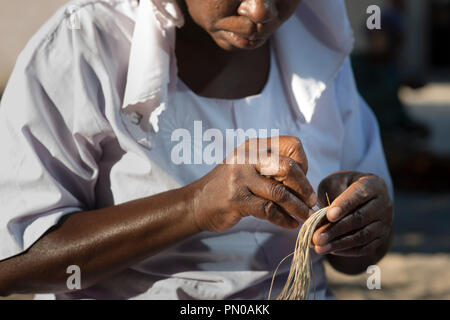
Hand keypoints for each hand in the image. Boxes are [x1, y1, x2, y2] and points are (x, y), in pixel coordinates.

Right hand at [190, 136, 316, 232]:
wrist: (197, 203)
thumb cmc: (229, 186)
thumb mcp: (249, 168)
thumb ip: (273, 170)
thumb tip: (306, 185)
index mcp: (254, 146)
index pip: (292, 145)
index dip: (304, 164)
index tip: (302, 181)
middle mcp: (247, 158)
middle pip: (289, 167)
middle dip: (304, 187)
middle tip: (310, 202)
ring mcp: (240, 178)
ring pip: (280, 193)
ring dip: (297, 208)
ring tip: (304, 216)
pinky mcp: (236, 200)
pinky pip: (268, 211)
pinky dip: (283, 220)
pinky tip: (290, 224)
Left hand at [312, 171, 392, 256]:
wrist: (361, 198)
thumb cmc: (343, 186)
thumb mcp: (334, 182)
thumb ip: (330, 193)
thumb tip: (324, 216)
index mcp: (373, 185)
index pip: (359, 195)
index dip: (344, 206)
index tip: (329, 216)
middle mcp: (383, 204)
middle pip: (359, 218)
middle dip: (336, 229)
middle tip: (317, 237)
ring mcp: (385, 223)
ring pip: (362, 236)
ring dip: (339, 243)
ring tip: (320, 247)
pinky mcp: (381, 238)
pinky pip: (365, 248)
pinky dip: (347, 251)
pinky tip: (330, 250)